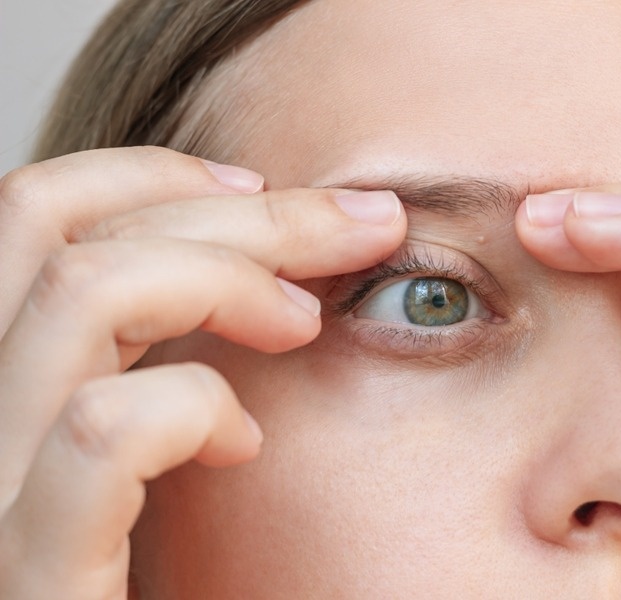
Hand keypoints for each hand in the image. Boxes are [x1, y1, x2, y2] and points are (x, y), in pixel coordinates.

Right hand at [0, 147, 405, 597]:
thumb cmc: (159, 582)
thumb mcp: (149, 456)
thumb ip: (159, 365)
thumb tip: (267, 275)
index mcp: (1, 388)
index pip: (30, 216)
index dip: (149, 176)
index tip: (262, 189)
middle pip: (62, 232)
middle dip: (237, 207)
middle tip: (359, 223)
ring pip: (78, 299)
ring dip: (224, 278)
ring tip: (306, 323)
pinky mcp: (29, 582)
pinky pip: (97, 437)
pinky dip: (192, 406)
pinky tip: (247, 444)